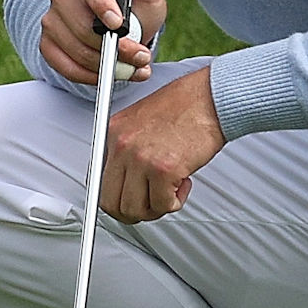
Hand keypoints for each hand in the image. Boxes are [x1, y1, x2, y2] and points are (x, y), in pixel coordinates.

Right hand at [39, 0, 167, 88]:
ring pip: (76, 49)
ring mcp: (51, 20)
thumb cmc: (134, 8)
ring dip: (107, 64)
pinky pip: (66, 67)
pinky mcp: (47, 44)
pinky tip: (108, 74)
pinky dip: (91, 76)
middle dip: (115, 46)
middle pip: (82, 23)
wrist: (121, 33)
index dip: (101, 3)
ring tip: (131, 67)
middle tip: (140, 56)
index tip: (120, 25)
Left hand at [100, 66, 225, 221]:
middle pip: (111, 202)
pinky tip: (182, 183)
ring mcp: (141, 158)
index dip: (111, 198)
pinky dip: (175, 202)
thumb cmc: (185, 105)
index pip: (96, 179)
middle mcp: (123, 145)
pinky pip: (162, 205)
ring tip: (168, 192)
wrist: (211, 96)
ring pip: (135, 209)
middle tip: (148, 204)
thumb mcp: (142, 120)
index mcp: (114, 131)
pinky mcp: (164, 170)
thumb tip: (123, 179)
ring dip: (155, 208)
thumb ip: (127, 148)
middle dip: (131, 212)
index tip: (122, 203)